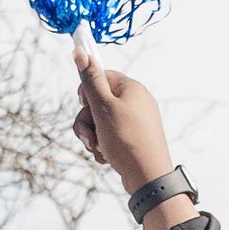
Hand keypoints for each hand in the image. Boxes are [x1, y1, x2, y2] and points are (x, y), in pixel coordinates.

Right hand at [70, 38, 176, 198]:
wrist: (148, 178)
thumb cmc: (127, 140)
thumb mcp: (103, 107)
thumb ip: (90, 80)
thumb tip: (80, 52)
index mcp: (132, 88)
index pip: (102, 76)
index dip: (88, 91)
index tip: (84, 103)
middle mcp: (136, 102)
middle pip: (98, 101)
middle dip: (88, 120)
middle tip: (89, 136)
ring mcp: (136, 121)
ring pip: (101, 121)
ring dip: (93, 135)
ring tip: (98, 149)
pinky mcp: (134, 138)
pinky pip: (111, 135)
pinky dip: (104, 145)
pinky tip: (106, 157)